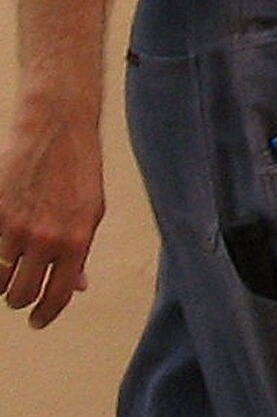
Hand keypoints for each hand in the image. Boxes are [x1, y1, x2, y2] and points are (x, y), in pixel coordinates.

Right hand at [0, 112, 103, 327]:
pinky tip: (2, 251)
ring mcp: (16, 227)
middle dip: (20, 299)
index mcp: (77, 240)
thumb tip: (80, 286)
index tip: (38, 322)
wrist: (57, 130)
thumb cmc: (78, 171)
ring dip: (3, 280)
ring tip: (9, 268)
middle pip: (22, 294)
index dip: (47, 314)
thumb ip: (82, 251)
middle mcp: (47, 238)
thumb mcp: (91, 212)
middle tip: (19, 294)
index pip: (60, 294)